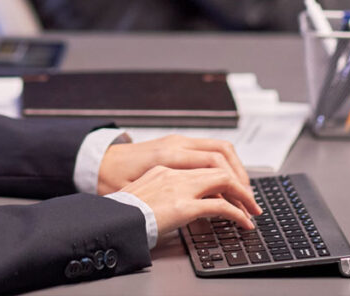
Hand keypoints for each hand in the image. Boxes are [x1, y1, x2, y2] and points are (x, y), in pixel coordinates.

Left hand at [97, 134, 250, 195]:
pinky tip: (224, 182)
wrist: (98, 162)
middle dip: (242, 177)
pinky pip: (207, 149)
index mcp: (170, 155)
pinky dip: (222, 164)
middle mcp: (177, 143)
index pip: (216, 166)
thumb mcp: (144, 195)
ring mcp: (177, 141)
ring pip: (218, 148)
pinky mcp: (176, 144)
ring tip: (242, 192)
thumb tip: (207, 209)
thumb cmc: (114, 179)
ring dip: (234, 169)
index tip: (247, 206)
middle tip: (250, 201)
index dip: (236, 187)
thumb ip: (177, 200)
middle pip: (223, 153)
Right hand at [119, 164, 261, 236]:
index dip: (226, 168)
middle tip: (250, 198)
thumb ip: (168, 185)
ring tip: (251, 210)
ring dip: (242, 195)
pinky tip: (242, 223)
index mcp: (166, 161)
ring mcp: (180, 186)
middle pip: (219, 164)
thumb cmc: (123, 205)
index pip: (206, 155)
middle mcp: (175, 169)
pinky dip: (237, 213)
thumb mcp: (147, 186)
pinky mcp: (183, 206)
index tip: (234, 184)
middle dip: (239, 180)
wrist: (108, 215)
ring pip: (224, 180)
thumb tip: (183, 196)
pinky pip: (221, 206)